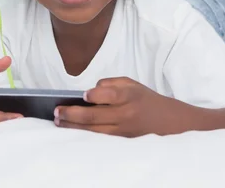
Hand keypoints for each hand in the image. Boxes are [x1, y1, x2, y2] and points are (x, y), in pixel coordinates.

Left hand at [53, 77, 181, 136]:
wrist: (167, 121)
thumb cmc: (145, 100)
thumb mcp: (132, 84)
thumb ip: (110, 84)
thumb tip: (90, 91)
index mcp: (129, 96)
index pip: (108, 95)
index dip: (93, 96)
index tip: (82, 95)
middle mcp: (126, 114)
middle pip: (94, 116)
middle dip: (72, 114)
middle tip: (57, 112)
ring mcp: (123, 130)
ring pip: (93, 130)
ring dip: (73, 126)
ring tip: (58, 121)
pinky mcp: (121, 141)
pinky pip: (99, 138)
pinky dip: (84, 134)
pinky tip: (71, 129)